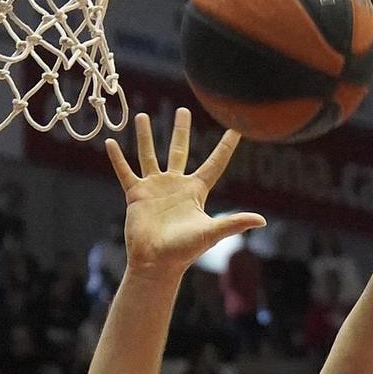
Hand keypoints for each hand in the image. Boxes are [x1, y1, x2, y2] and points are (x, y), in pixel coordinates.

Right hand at [106, 110, 265, 274]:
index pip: (214, 163)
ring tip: (142, 116)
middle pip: (179, 150)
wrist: (156, 263)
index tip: (236, 127)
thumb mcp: (211, 233)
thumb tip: (262, 221)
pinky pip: (124, 171)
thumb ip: (234, 223)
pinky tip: (110, 142)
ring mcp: (155, 188)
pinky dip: (117, 158)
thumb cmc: (184, 251)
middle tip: (182, 110)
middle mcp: (175, 185)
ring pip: (149, 155)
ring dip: (145, 136)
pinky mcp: (136, 194)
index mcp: (195, 191)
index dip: (225, 146)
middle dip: (180, 130)